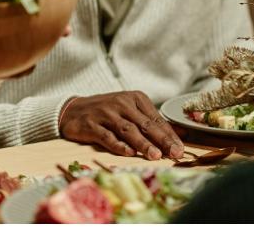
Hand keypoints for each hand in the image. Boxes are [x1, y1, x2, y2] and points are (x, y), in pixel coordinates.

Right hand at [58, 91, 183, 159]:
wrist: (72, 110)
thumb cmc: (106, 113)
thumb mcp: (129, 111)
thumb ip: (151, 123)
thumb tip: (180, 136)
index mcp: (133, 98)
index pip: (156, 119)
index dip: (169, 135)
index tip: (180, 149)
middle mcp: (120, 103)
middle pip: (145, 124)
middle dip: (161, 140)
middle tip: (174, 153)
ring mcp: (105, 113)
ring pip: (128, 130)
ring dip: (142, 144)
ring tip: (155, 155)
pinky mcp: (91, 125)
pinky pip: (107, 136)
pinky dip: (119, 145)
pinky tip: (129, 153)